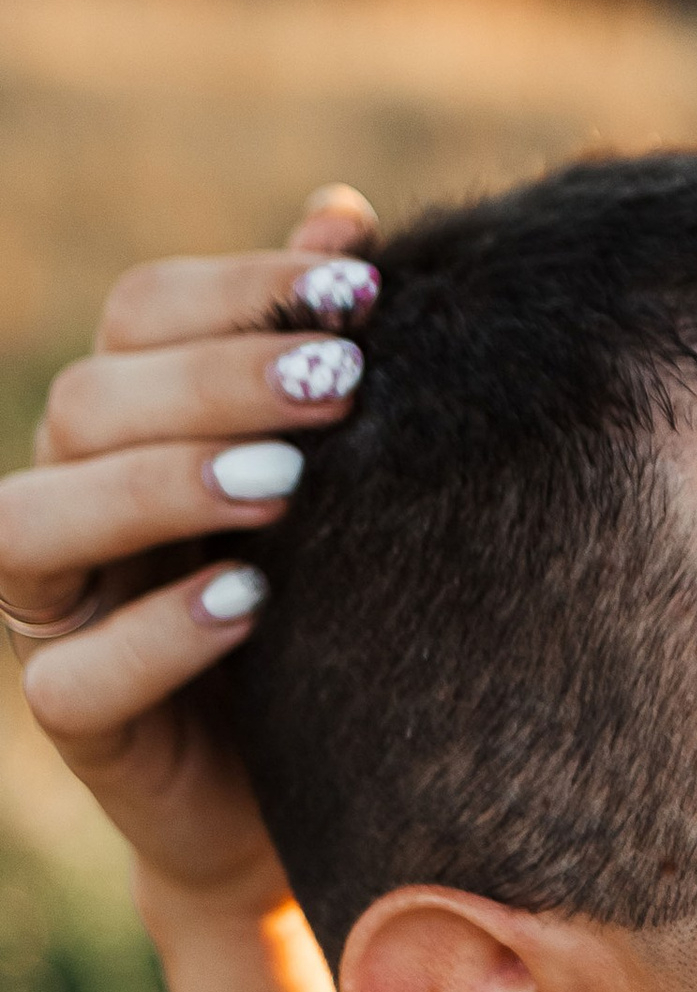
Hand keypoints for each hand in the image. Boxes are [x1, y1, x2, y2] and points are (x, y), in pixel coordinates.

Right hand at [0, 191, 378, 913]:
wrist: (330, 779)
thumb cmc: (330, 598)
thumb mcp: (338, 472)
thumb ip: (313, 350)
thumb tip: (343, 213)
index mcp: (127, 420)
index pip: (140, 315)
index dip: (238, 291)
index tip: (364, 292)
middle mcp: (70, 498)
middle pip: (88, 403)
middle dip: (215, 382)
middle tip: (341, 384)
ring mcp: (56, 610)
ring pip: (37, 522)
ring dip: (160, 489)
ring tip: (287, 485)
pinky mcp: (75, 720)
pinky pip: (76, 675)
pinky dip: (160, 632)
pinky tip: (252, 602)